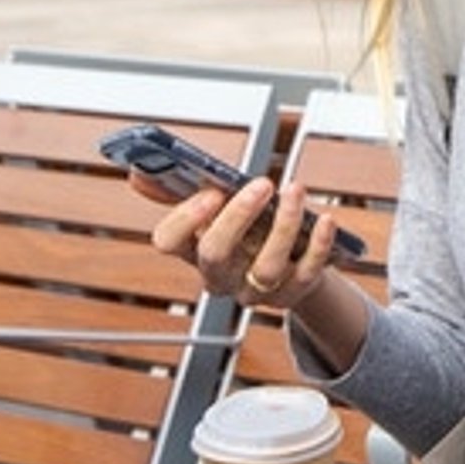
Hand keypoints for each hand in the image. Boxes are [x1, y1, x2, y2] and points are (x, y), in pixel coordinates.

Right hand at [145, 174, 341, 309]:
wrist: (291, 267)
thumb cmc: (249, 231)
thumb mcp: (216, 211)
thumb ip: (180, 189)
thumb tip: (139, 170)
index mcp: (194, 249)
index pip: (169, 242)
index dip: (185, 219)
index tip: (208, 192)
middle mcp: (220, 275)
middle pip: (215, 254)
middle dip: (237, 216)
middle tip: (261, 184)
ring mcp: (256, 289)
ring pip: (265, 267)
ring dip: (285, 224)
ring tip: (296, 191)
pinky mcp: (293, 293)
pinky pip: (306, 273)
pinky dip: (318, 246)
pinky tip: (325, 220)